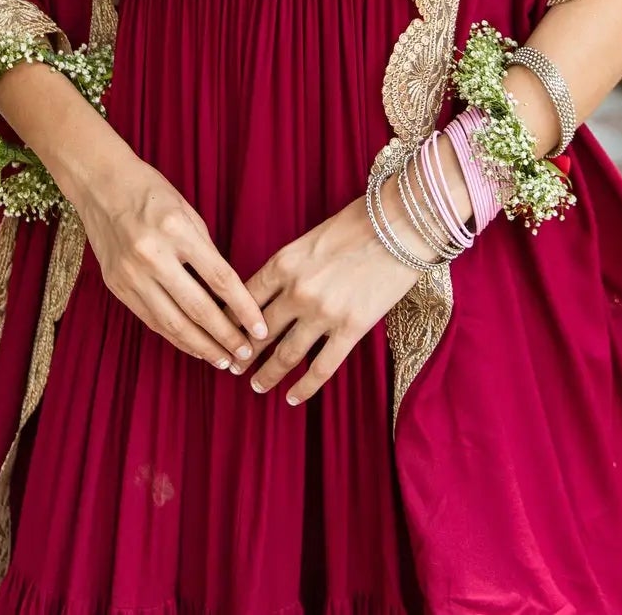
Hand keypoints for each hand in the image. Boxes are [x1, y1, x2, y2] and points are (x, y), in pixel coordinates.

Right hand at [72, 150, 268, 369]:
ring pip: (172, 323)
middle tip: (245, 355)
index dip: (244, 309)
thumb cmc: (151, 193)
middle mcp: (152, 255)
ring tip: (223, 359)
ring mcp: (131, 274)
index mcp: (177, 230)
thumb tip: (226, 294)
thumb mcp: (188, 212)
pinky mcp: (117, 286)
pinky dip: (174, 337)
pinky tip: (193, 346)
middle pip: (197, 309)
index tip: (260, 329)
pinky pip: (150, 320)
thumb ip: (206, 252)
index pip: (220, 279)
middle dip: (225, 337)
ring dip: (201, 346)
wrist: (101, 185)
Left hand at [240, 180, 438, 405]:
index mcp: (283, 262)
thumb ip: (290, 266)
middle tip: (233, 367)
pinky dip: (304, 388)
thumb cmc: (358, 222)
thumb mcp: (311, 238)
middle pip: (259, 331)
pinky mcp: (351, 329)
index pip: (244, 298)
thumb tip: (274, 291)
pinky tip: (292, 398)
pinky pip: (321, 368)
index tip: (222, 333)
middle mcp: (297, 291)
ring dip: (267, 374)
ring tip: (257, 386)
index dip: (230, 320)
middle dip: (243, 353)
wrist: (400, 224)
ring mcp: (323, 313)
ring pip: (285, 355)